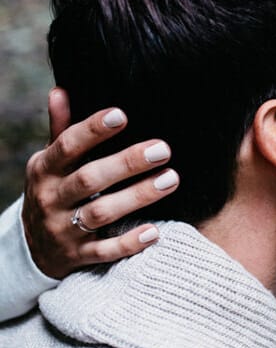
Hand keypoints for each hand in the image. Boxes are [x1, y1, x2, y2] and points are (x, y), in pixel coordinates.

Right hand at [22, 88, 179, 278]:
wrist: (32, 248)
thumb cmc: (53, 192)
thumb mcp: (49, 163)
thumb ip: (61, 130)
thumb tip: (61, 90)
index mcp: (44, 170)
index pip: (67, 146)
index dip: (93, 130)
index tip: (121, 114)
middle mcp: (51, 199)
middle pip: (90, 179)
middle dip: (127, 163)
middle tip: (163, 148)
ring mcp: (64, 230)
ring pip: (101, 213)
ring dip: (137, 197)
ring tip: (171, 179)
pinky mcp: (78, 257)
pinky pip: (105, 251)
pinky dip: (129, 242)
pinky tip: (154, 231)